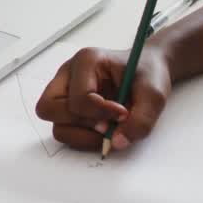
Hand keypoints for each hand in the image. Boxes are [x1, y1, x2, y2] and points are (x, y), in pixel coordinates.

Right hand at [34, 45, 172, 151]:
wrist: (148, 72)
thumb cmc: (148, 75)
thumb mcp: (154, 94)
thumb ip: (141, 120)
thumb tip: (116, 142)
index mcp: (87, 60)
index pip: (78, 97)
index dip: (101, 113)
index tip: (123, 113)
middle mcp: (68, 74)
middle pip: (48, 108)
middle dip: (80, 123)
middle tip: (106, 125)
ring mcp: (64, 91)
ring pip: (55, 125)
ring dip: (81, 135)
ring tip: (107, 130)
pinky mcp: (68, 107)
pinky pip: (64, 130)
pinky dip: (82, 137)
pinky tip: (103, 129)